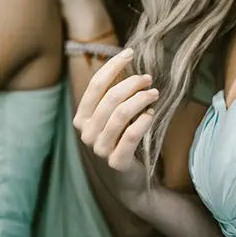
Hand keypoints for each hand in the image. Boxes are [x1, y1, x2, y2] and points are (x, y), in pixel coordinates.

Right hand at [74, 48, 156, 174]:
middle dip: (131, 83)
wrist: (128, 184)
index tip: (130, 52)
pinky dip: (143, 121)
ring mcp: (99, 148)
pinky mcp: (116, 162)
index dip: (113, 66)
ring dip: (140, 99)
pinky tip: (151, 113)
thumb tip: (125, 62)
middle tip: (148, 78)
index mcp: (81, 118)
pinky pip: (131, 135)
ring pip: (121, 114)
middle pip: (110, 98)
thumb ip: (110, 97)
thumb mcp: (108, 120)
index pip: (95, 85)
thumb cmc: (119, 143)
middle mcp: (86, 133)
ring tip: (154, 93)